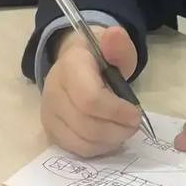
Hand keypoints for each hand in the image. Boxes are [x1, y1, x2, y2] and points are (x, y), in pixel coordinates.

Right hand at [41, 25, 140, 156]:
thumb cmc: (101, 58)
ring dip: (110, 140)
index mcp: (70, 66)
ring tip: (122, 129)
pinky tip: (108, 136)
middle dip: (117, 129)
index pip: (90, 99)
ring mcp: (49, 113)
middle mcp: (53, 90)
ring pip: (82, 141)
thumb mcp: (115, 46)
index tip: (136, 113)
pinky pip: (76, 149)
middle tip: (133, 124)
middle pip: (87, 124)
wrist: (75, 64)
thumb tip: (115, 36)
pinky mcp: (51, 130)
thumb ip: (118, 44)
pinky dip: (98, 147)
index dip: (117, 112)